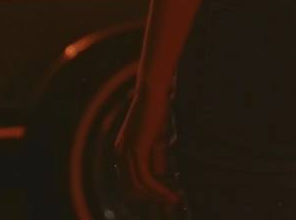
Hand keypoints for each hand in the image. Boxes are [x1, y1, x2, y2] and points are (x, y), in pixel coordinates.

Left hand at [114, 85, 182, 208]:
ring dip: (157, 197)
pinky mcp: (136, 150)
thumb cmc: (157, 111)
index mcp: (122, 151)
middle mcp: (120, 154)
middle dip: (151, 200)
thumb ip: (156, 159)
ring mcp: (126, 153)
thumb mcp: (156, 140)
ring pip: (138, 187)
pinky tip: (171, 193)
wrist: (154, 91)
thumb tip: (161, 177)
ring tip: (174, 200)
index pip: (128, 183)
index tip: (164, 198)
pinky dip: (158, 189)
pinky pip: (145, 179)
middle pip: (130, 189)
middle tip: (172, 202)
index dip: (145, 195)